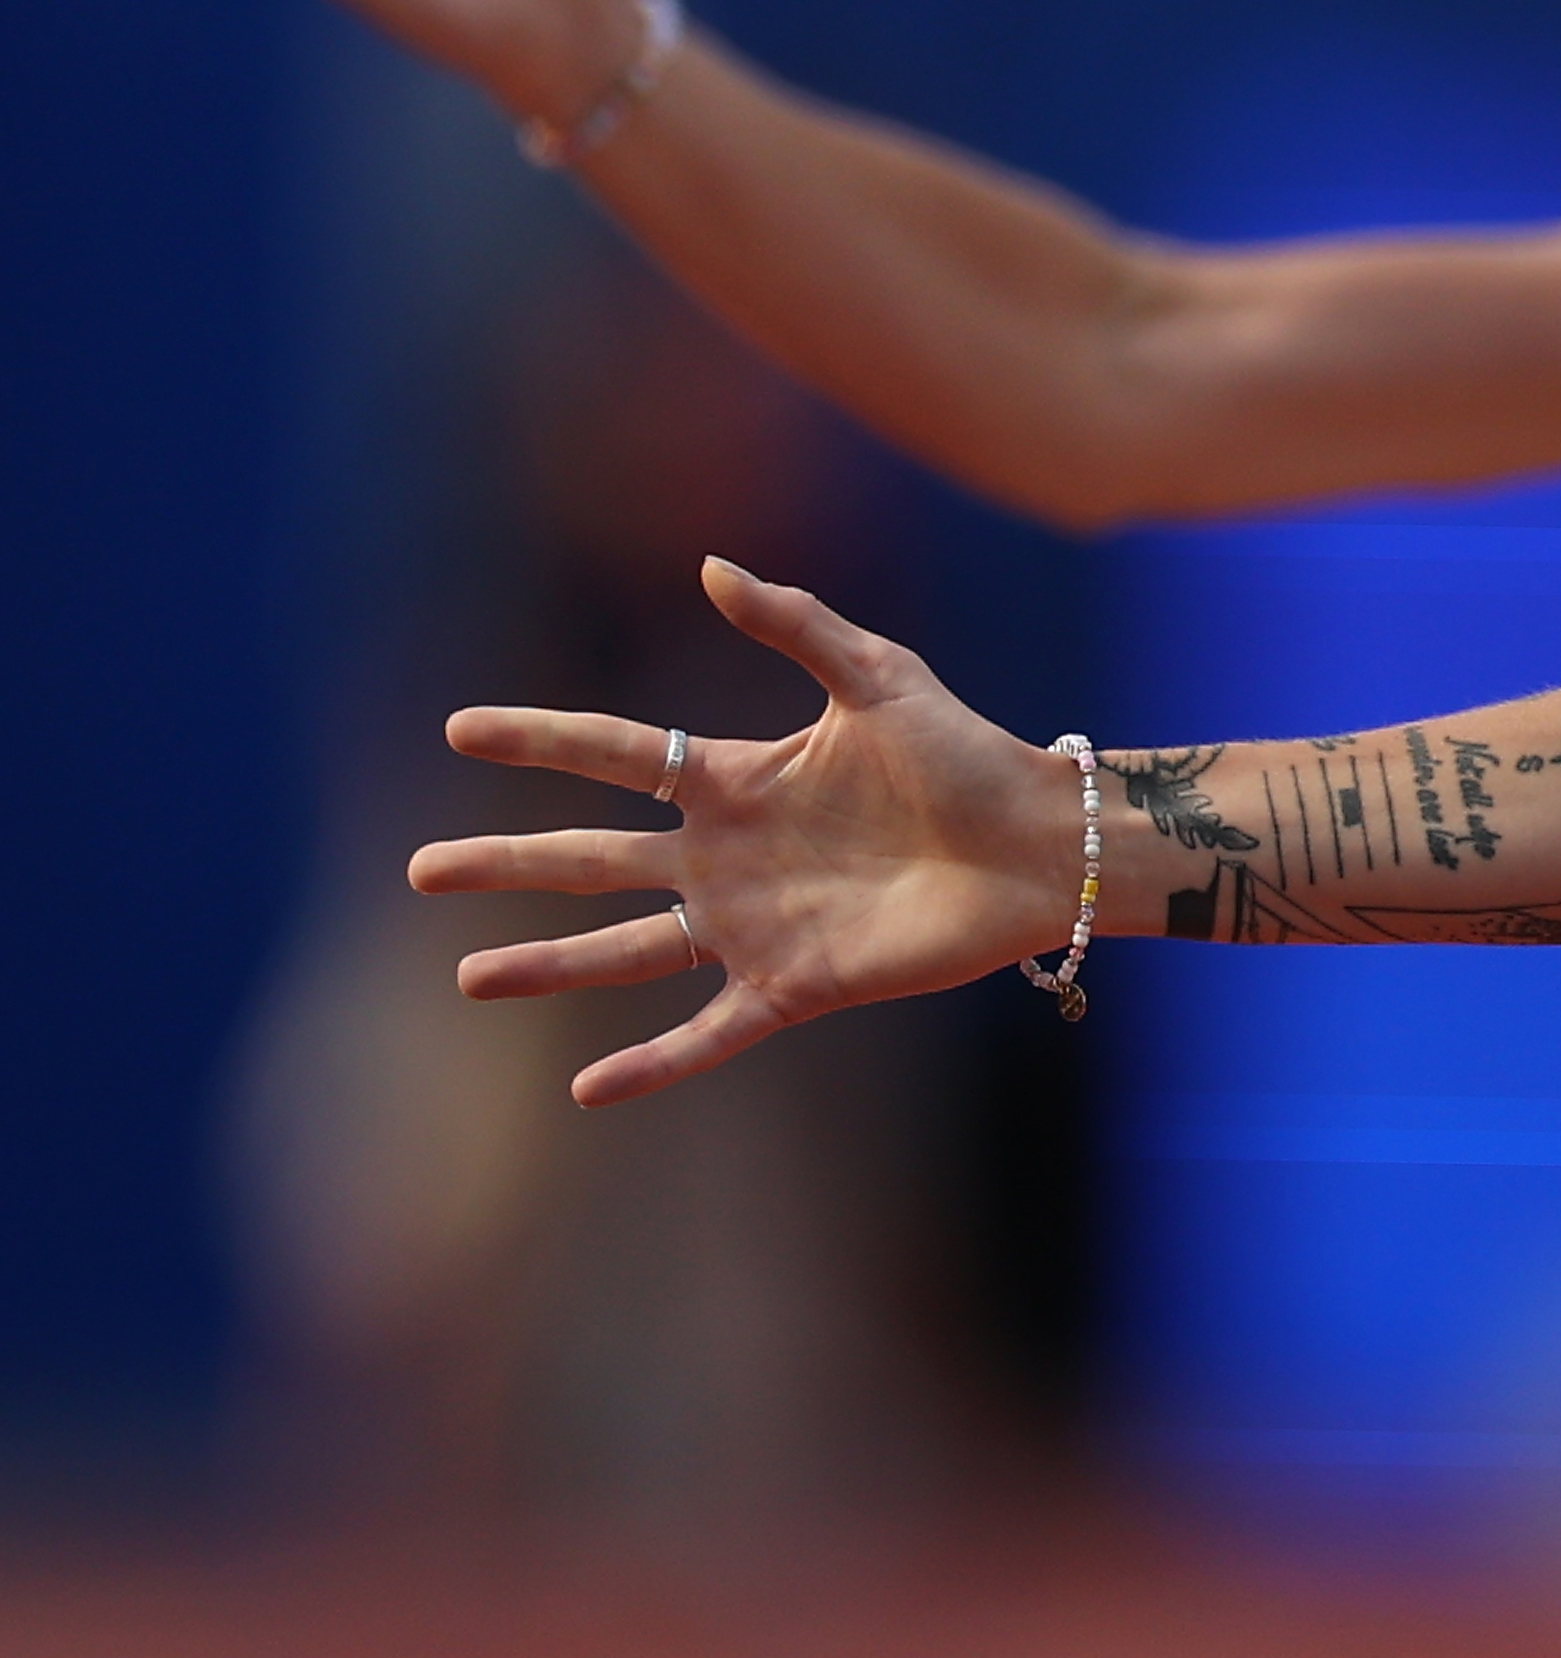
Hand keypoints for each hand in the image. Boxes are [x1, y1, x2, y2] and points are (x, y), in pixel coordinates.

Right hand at [413, 560, 1087, 1107]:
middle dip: (507, 864)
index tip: (458, 730)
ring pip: (629, 951)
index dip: (540, 740)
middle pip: (592, 861)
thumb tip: (712, 566)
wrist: (1041, 843)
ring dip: (550, 965)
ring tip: (468, 976)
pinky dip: (654, 1063)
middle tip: (421, 869)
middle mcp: (730, 858)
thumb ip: (795, 624)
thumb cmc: (970, 753)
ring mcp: (756, 926)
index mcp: (740, 781)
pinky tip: (588, 1091)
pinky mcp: (798, 985)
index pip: (616, 757)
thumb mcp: (879, 676)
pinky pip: (710, 1031)